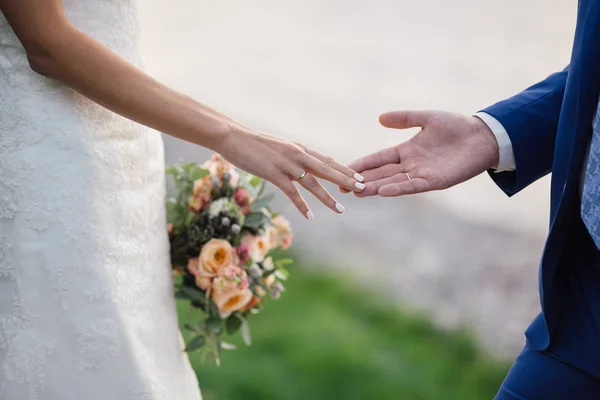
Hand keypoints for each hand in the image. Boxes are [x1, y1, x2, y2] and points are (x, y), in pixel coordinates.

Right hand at [216, 126, 365, 218]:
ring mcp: (286, 164)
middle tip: (362, 188)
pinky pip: (292, 192)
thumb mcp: (278, 147)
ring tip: (341, 209)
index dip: (344, 168)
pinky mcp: (274, 173)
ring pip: (313, 183)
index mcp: (299, 148)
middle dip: (346, 180)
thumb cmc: (253, 143)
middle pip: (327, 169)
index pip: (327, 159)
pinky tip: (310, 216)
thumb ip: (291, 156)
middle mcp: (297, 154)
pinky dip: (302, 205)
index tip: (359, 176)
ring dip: (327, 197)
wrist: (233, 136)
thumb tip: (301, 164)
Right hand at [342, 110, 498, 196]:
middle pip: (381, 173)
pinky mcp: (434, 181)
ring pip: (392, 182)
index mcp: (407, 150)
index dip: (362, 164)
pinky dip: (397, 188)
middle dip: (362, 180)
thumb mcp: (426, 118)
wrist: (483, 136)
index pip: (379, 158)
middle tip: (341, 187)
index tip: (344, 168)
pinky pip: (411, 186)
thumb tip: (380, 118)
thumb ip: (404, 119)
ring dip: (374, 187)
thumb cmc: (457, 126)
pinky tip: (383, 191)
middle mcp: (411, 165)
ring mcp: (421, 174)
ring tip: (357, 192)